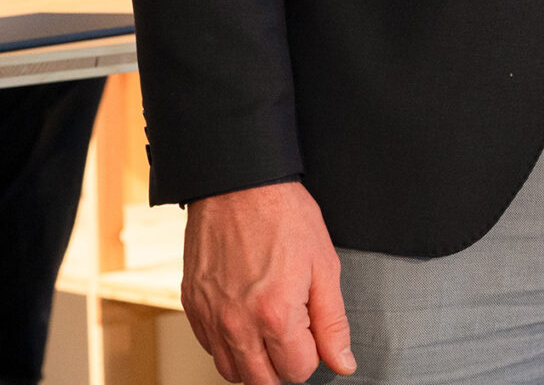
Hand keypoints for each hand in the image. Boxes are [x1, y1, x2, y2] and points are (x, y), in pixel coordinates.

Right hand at [181, 181, 354, 383]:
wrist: (238, 187)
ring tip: (271, 331)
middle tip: (296, 336)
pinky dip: (229, 345)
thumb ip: (333, 322)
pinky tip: (245, 321)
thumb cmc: (285, 218)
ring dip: (255, 362)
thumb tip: (343, 363)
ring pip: (231, 371)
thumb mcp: (325, 266)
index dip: (313, 356)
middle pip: (261, 381)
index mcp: (275, 315)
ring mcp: (209, 318)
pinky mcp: (192, 307)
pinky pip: (209, 348)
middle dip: (284, 366)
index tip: (314, 333)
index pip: (297, 371)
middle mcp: (236, 324)